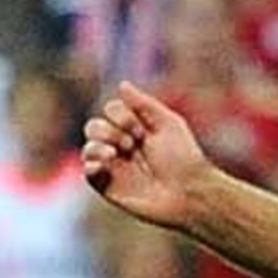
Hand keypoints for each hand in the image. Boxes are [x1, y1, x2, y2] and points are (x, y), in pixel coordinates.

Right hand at [82, 81, 218, 232]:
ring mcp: (115, 167)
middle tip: (132, 144)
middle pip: (94, 126)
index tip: (143, 131)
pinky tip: (105, 164)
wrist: (189, 193)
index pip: (111, 110)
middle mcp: (123, 147)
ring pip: (89, 149)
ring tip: (115, 154)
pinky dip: (91, 165)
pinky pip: (88, 173)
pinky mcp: (110, 187)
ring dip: (99, 146)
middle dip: (109, 131)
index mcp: (136, 130)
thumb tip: (122, 84)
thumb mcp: (169, 123)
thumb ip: (144, 104)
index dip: (122, 116)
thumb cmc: (184, 158)